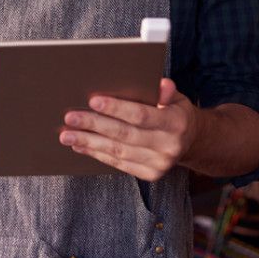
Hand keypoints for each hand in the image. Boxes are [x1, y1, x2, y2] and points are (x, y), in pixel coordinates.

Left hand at [58, 78, 198, 180]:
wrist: (192, 141)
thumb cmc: (174, 111)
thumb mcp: (176, 97)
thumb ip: (165, 91)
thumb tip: (161, 83)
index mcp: (175, 123)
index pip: (141, 115)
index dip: (116, 108)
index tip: (92, 100)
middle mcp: (168, 146)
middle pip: (124, 134)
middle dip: (94, 125)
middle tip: (70, 117)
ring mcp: (159, 163)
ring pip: (118, 151)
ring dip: (89, 142)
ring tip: (66, 134)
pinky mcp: (149, 174)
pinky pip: (118, 163)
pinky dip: (96, 153)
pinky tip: (79, 145)